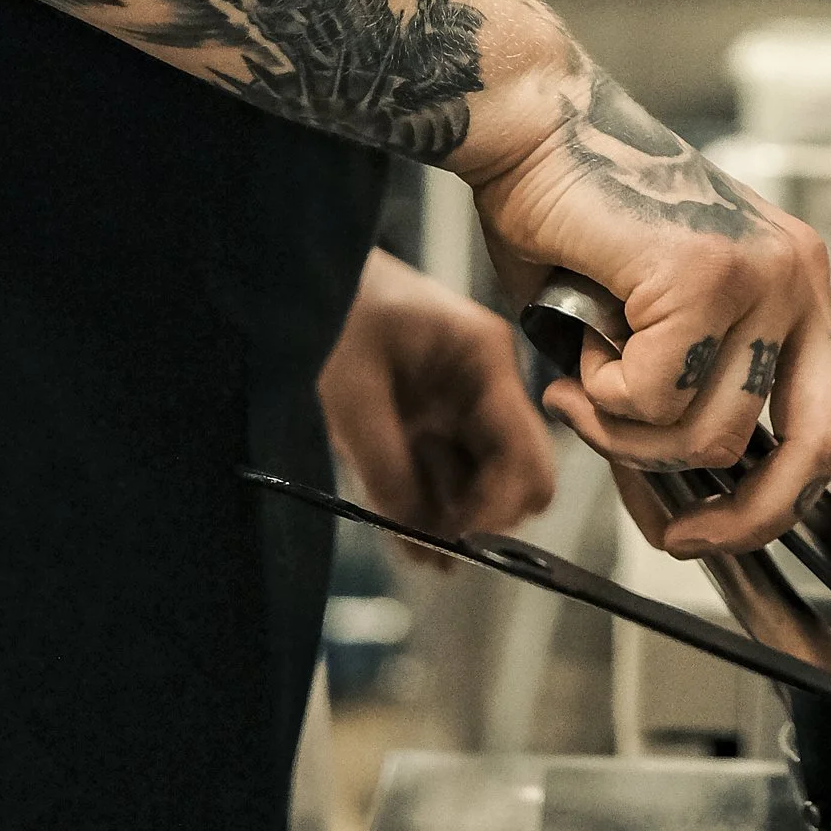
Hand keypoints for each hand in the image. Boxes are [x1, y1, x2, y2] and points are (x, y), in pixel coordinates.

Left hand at [317, 249, 556, 541]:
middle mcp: (484, 384)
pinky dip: (431, 504)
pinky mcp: (430, 415)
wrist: (303, 275)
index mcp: (485, 361)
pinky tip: (409, 536)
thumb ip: (389, 469)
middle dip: (483, 516)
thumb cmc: (333, 311)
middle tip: (437, 549)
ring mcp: (459, 400)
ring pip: (479, 479)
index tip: (458, 543)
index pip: (526, 453)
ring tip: (419, 555)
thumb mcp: (352, 394)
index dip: (499, 508)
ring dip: (454, 518)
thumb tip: (421, 537)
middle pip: (513, 472)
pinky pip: (445, 472)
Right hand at [458, 60, 830, 608]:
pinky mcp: (709, 272)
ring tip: (589, 382)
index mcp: (799, 294)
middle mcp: (800, 280)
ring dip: (632, 437)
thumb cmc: (576, 230)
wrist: (533, 131)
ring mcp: (764, 273)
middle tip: (682, 538)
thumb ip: (681, 420)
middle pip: (820, 446)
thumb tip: (687, 521)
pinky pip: (657, 398)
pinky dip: (603, 395)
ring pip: (716, 435)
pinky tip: (584, 345)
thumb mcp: (648, 345)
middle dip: (752, 519)